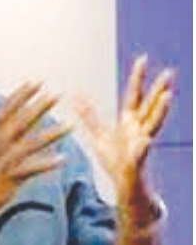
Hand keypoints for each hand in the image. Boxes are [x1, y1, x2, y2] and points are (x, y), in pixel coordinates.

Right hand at [0, 82, 70, 221]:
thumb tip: (2, 122)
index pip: (7, 109)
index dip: (22, 95)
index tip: (36, 81)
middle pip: (21, 121)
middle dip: (39, 107)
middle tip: (57, 94)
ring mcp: (4, 160)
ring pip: (31, 143)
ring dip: (52, 133)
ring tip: (71, 126)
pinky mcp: (10, 178)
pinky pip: (32, 169)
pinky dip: (47, 163)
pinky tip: (62, 158)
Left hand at [75, 55, 173, 202]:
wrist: (123, 185)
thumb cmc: (113, 158)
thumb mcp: (97, 135)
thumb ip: (88, 116)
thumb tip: (76, 97)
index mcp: (129, 122)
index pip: (134, 96)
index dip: (138, 78)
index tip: (143, 59)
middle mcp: (139, 130)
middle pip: (150, 106)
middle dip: (159, 89)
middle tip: (168, 72)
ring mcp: (141, 144)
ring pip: (153, 125)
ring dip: (160, 111)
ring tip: (168, 97)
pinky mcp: (137, 162)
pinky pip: (140, 155)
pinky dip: (142, 149)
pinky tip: (145, 142)